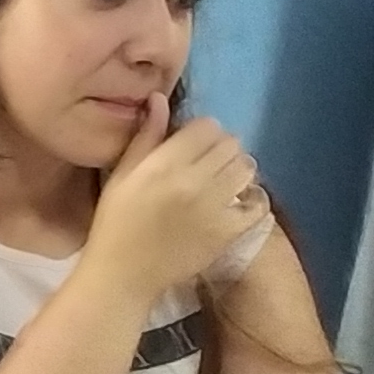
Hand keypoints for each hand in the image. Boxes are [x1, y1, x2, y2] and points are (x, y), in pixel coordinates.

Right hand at [85, 108, 269, 305]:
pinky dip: (254, 200)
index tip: (192, 146)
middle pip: (231, 144)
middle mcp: (193, 180)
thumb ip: (145, 137)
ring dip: (238, 170)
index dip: (202, 133)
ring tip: (224, 182)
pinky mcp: (227, 232)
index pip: (207, 127)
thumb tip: (159, 99)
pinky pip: (257, 205)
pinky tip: (241, 202)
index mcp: (165, 163)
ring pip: (246, 169)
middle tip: (210, 164)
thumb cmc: (115, 223)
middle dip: (222, 149)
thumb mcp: (122, 175)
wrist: (123, 275)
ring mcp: (214, 207)